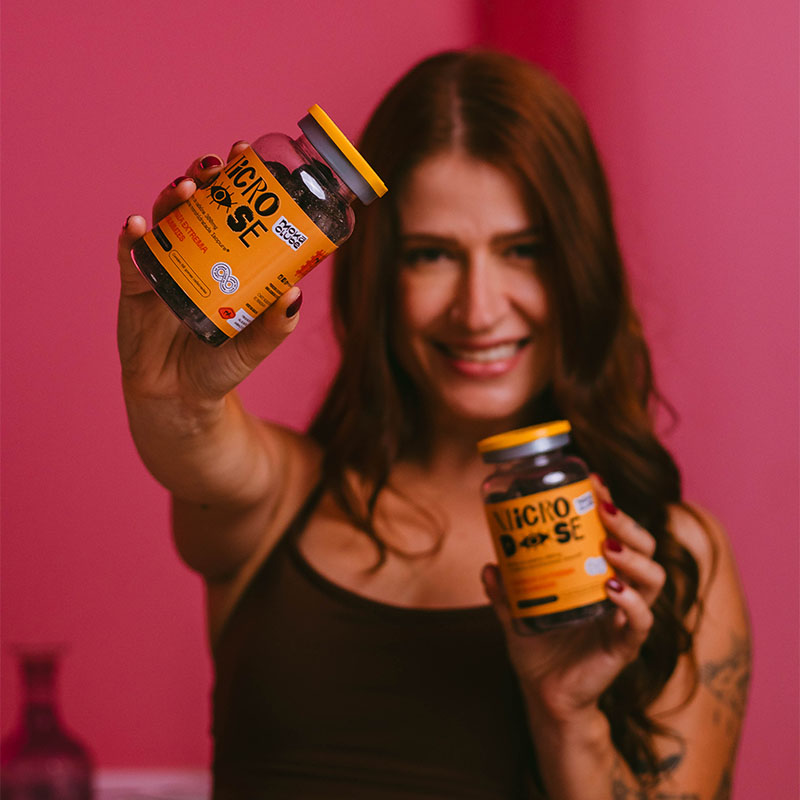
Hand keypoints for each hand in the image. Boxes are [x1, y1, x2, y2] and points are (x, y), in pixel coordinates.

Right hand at [117, 142, 303, 411]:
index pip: (233, 208)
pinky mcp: (136, 283)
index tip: (248, 154)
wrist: (179, 396)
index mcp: (228, 258)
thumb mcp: (253, 347)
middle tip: (215, 165)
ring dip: (171, 198)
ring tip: (184, 189)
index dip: (239, 179)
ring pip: (165, 218)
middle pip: (197, 202)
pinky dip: (133, 238)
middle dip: (204, 176)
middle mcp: (196, 251)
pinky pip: (132, 255)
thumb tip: (295, 293)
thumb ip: (275, 327)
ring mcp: (165, 263)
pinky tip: (137, 225)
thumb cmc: (219, 364)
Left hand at [481, 476, 665, 723]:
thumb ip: (504, 589)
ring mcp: (626, 616)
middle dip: (627, 522)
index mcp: (598, 572)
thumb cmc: (538, 647)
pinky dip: (631, 602)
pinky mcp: (625, 645)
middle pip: (644, 546)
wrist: (544, 694)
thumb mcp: (516, 610)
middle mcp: (620, 588)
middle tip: (603, 509)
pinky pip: (640, 621)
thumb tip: (489, 564)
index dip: (609, 503)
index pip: (615, 530)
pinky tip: (612, 588)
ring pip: (654, 578)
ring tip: (608, 546)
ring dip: (634, 556)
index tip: (592, 480)